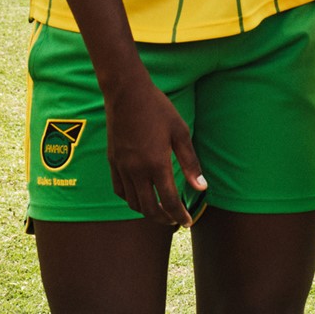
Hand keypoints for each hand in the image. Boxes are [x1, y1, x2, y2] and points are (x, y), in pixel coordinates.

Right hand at [103, 79, 206, 226]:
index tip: (188, 222)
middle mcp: (137, 170)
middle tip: (175, 221)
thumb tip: (202, 187)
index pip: (170, 201)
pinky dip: (131, 199)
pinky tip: (140, 195)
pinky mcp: (112, 161)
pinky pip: (119, 190)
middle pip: (149, 209)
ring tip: (160, 210)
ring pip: (133, 202)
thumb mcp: (180, 132)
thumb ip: (190, 163)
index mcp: (157, 163)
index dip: (180, 215)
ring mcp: (122, 167)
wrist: (126, 92)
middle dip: (164, 219)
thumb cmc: (157, 109)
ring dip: (148, 211)